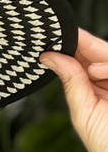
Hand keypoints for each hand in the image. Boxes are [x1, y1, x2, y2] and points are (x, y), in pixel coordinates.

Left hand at [40, 28, 107, 151]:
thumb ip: (72, 83)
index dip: (73, 49)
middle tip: (68, 36)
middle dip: (85, 45)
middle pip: (102, 55)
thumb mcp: (85, 115)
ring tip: (92, 71)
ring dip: (101, 57)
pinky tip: (97, 72)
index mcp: (100, 91)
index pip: (86, 63)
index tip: (55, 37)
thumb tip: (50, 57)